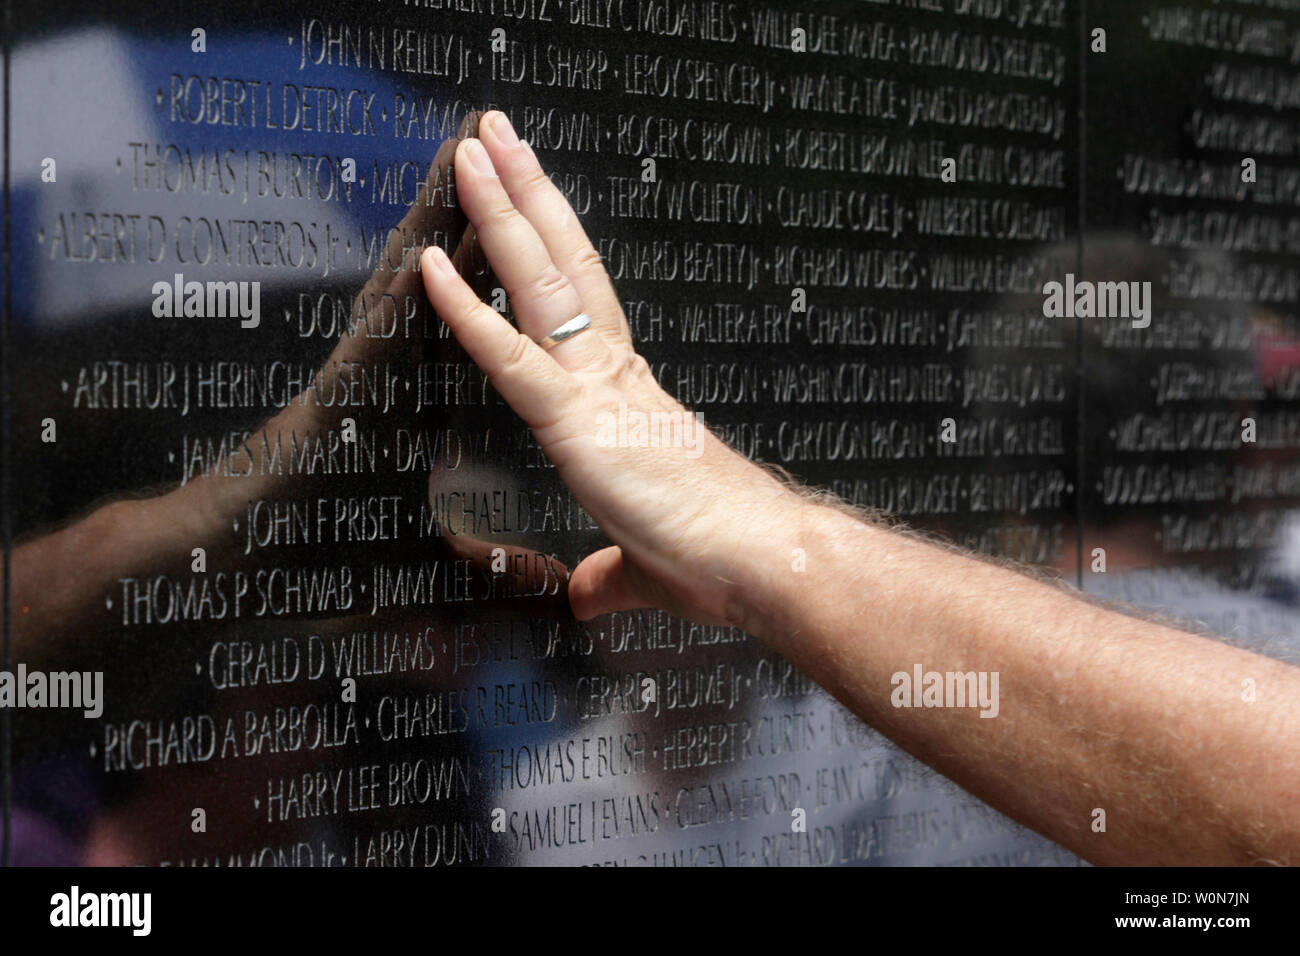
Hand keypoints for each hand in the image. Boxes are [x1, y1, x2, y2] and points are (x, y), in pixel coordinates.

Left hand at [420, 111, 806, 627]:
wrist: (763, 562)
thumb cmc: (719, 557)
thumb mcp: (645, 567)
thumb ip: (608, 575)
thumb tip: (588, 593)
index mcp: (627, 394)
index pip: (579, 300)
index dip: (548, 244)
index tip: (525, 198)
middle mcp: (612, 374)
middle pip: (562, 263)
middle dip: (526, 193)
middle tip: (494, 133)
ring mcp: (596, 390)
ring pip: (540, 283)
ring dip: (501, 211)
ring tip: (473, 148)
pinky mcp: (581, 422)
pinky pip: (511, 356)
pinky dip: (467, 310)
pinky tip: (429, 266)